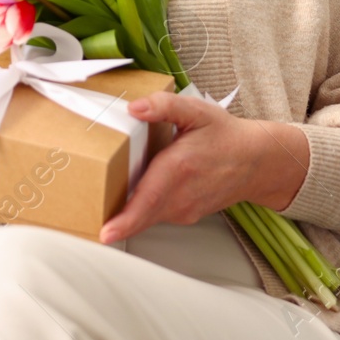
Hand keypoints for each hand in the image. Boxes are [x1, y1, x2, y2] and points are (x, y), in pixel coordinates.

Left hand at [98, 93, 308, 244]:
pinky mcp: (185, 215)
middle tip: (84, 218)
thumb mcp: (196, 111)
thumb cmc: (224, 135)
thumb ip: (164, 105)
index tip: (106, 233)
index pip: (148, 200)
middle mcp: (180, 195)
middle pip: (140, 215)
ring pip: (147, 216)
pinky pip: (155, 215)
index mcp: (179, 168)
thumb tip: (135, 107)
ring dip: (126, 213)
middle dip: (114, 219)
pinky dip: (141, 209)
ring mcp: (183, 209)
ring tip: (103, 200)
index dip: (125, 219)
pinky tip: (132, 193)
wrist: (256, 161)